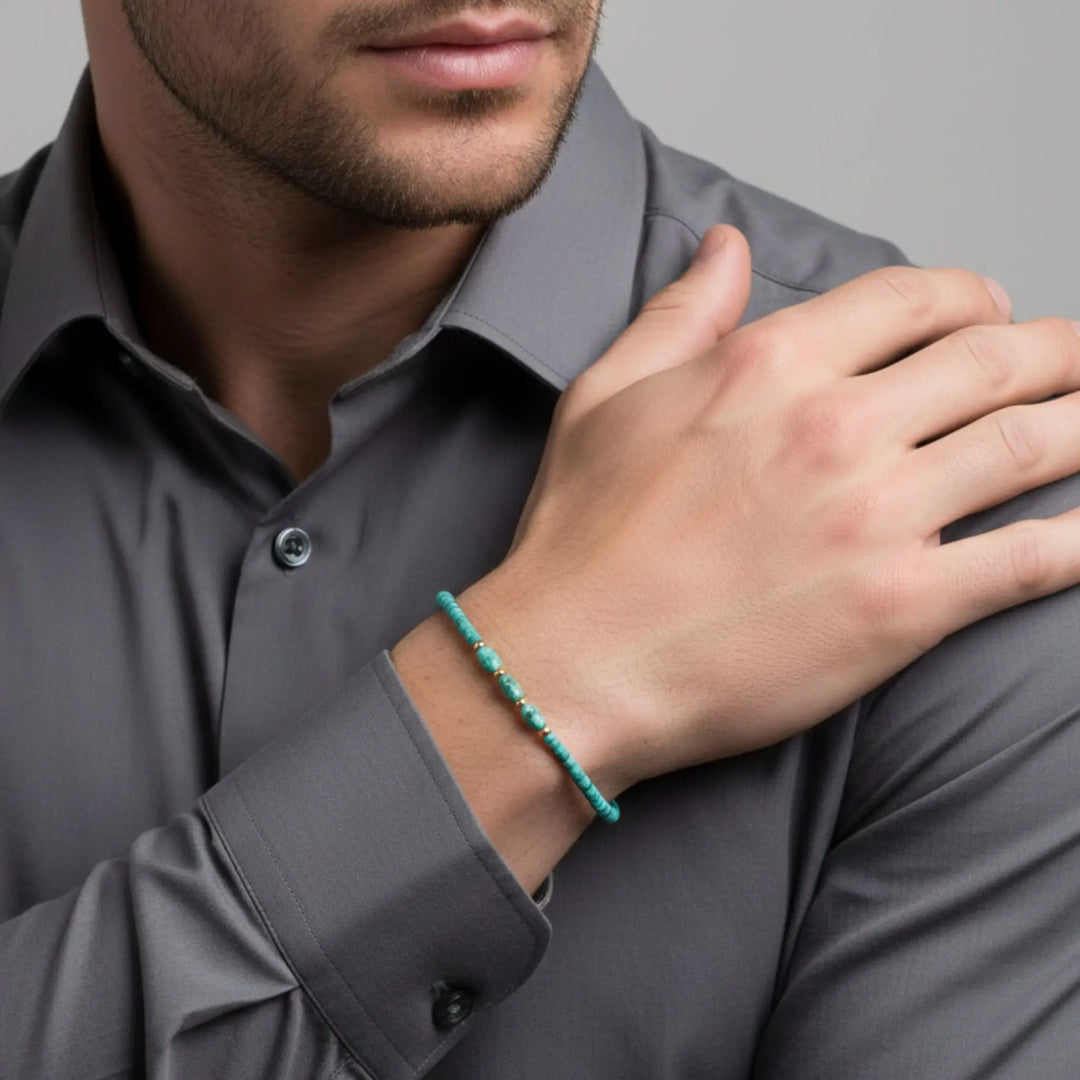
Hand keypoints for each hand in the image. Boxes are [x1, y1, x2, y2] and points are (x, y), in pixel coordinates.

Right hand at [460, 225, 1079, 790]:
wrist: (576, 663)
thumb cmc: (582, 539)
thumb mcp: (607, 397)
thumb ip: (680, 313)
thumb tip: (726, 247)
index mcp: (769, 366)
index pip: (913, 300)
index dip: (971, 297)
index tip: (991, 312)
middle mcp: (836, 426)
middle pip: (996, 360)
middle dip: (1057, 352)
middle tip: (1078, 364)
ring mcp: (879, 516)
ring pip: (1032, 444)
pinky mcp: (905, 606)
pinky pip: (1034, 558)